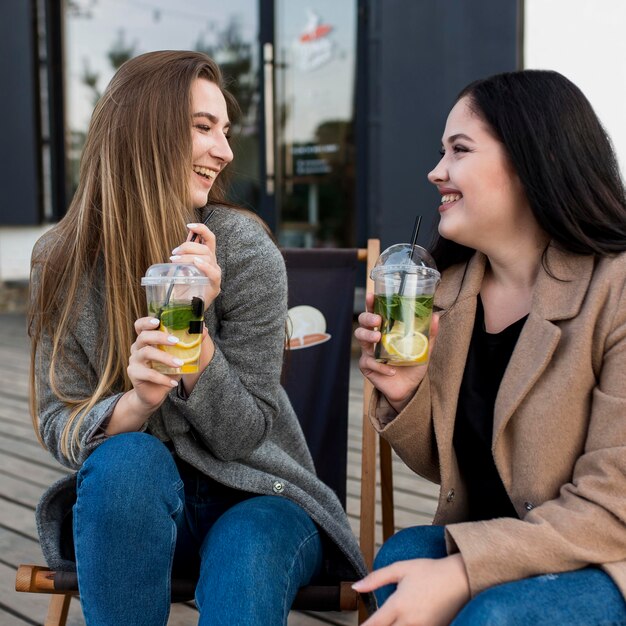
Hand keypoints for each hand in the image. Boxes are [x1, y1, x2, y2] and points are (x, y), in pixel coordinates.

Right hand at [127, 316, 182, 412]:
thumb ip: (189, 344)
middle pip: (144, 336)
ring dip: (165, 358)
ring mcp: (134, 360)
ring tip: (180, 364)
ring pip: (146, 353)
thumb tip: (204, 329)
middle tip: (176, 342)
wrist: (153, 393)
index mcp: (146, 340)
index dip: (146, 321)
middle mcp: (137, 348)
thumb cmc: (166, 371)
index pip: (140, 325)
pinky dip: (163, 379)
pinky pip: (148, 374)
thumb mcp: (178, 357)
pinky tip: (173, 383)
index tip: (158, 321)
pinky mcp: (134, 374)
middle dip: (160, 337)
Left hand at [170, 222, 220, 305]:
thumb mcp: (178, 268)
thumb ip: (182, 255)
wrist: (182, 309)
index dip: (201, 229)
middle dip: (188, 246)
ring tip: (175, 260)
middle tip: (173, 254)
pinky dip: (205, 266)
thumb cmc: (181, 288)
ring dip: (189, 256)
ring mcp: (215, 275)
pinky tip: (196, 264)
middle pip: (206, 247)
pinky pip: (213, 273)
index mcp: (206, 257)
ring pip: (207, 257)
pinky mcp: (215, 286)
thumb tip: (181, 242)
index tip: (188, 225)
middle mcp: (213, 264)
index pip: (209, 238)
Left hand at [353, 554, 469, 625]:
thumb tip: (356, 587)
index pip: (374, 625)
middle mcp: (410, 622)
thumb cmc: (430, 571)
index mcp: (398, 605)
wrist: (460, 578)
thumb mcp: (400, 568)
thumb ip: (376, 578)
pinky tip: (403, 623)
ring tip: (388, 622)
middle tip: (374, 623)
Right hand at [354, 293, 439, 411]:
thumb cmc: (413, 364)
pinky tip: (392, 370)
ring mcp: (369, 352)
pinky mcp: (367, 366)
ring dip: (368, 336)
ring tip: (379, 338)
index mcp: (385, 330)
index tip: (371, 295)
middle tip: (377, 320)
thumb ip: (430, 334)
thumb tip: (435, 316)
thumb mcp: (424, 348)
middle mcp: (374, 338)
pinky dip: (381, 366)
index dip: (371, 303)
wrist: (410, 388)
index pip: (375, 312)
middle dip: (367, 318)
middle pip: (363, 323)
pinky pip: (369, 362)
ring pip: (360, 338)